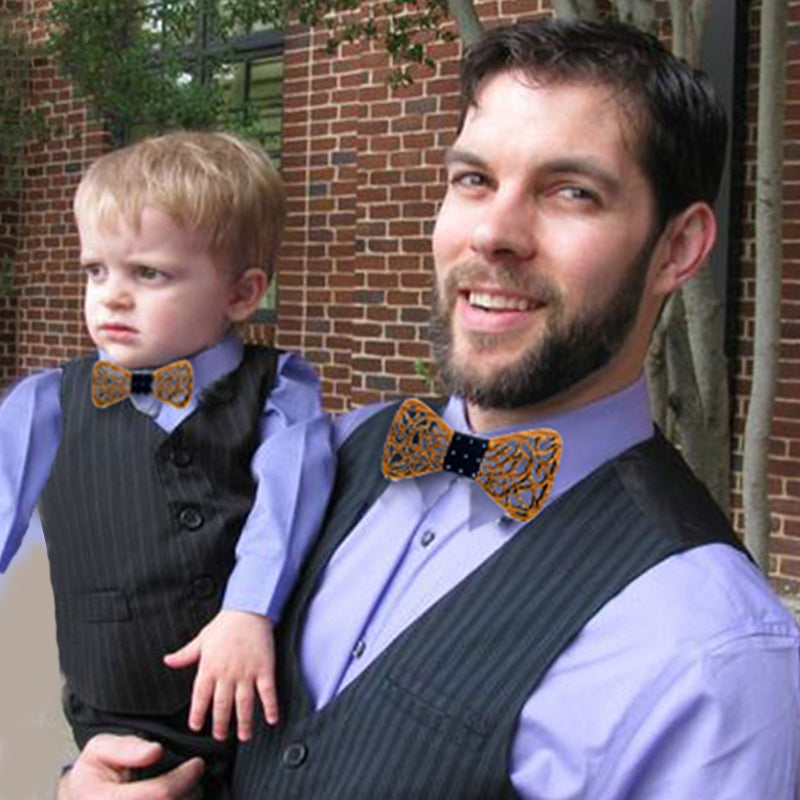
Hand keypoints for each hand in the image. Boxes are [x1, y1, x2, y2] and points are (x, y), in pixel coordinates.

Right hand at [57, 734, 203, 799]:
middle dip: (190, 790)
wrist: (79, 798)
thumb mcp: (99, 749)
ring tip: (185, 786)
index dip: (183, 778)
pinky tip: (177, 796)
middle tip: (194, 774)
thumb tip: (155, 751)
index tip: (197, 763)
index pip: (159, 793)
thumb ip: (127, 748)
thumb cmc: (92, 773)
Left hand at [164, 609, 278, 740]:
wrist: (249, 609)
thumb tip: (168, 660)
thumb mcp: (201, 639)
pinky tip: (272, 719)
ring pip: (244, 704)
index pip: (200, 697)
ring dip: (244, 722)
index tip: (197, 726)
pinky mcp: (264, 668)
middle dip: (220, 724)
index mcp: (209, 667)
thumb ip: (185, 654)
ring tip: (244, 737)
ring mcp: (246, 672)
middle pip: (222, 706)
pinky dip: (270, 707)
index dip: (198, 714)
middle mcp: (227, 673)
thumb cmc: (225, 624)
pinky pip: (267, 692)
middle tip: (220, 737)